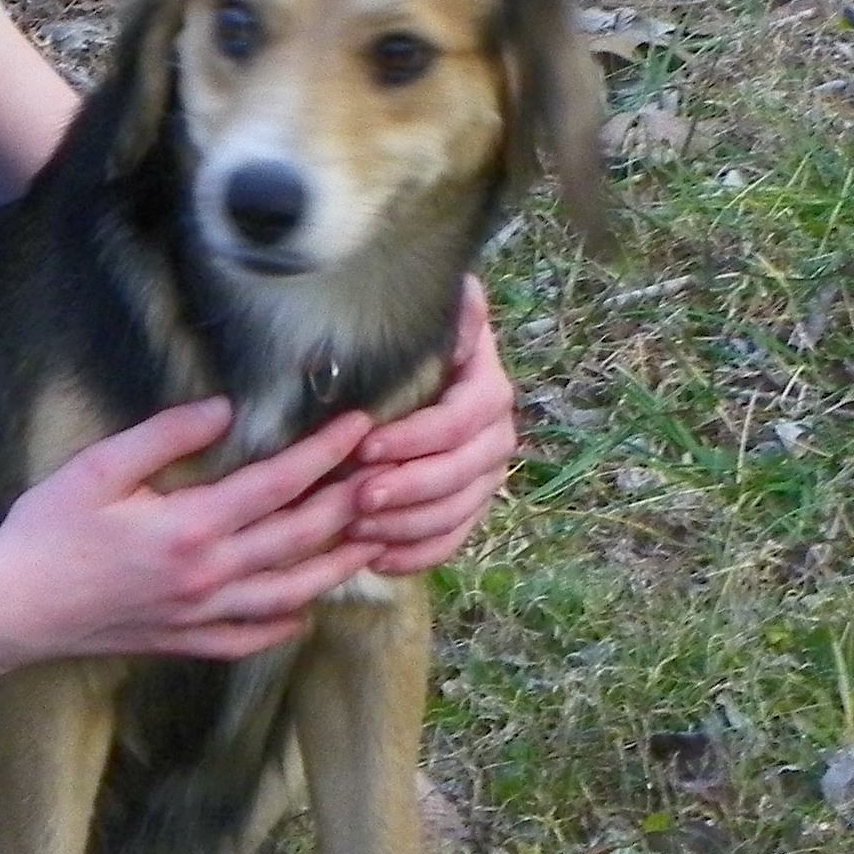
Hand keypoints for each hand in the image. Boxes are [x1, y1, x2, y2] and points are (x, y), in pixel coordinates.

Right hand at [0, 397, 374, 665]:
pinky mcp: (185, 642)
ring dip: (336, 566)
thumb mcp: (98, 469)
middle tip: (385, 476)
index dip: (325, 453)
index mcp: (190, 526)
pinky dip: (283, 626)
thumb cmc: (46, 532)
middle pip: (300, 539)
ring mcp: (200, 616)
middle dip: (349, 504)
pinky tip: (304, 612)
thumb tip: (224, 410)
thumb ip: (165, 436)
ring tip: (372, 541)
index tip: (358, 425)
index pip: (278, 485)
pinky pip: (249, 639)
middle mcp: (208, 576)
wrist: (12, 610)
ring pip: (289, 593)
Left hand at [345, 278, 517, 576]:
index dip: (416, 437)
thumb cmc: (403, 347)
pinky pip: (453, 540)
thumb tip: (464, 294)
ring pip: (459, 511)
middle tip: (358, 498)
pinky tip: (378, 560)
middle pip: (463, 472)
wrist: (405, 374)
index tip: (365, 444)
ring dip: (408, 526)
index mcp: (486, 387)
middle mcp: (496, 434)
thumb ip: (448, 313)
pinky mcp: (467, 508)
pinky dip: (418, 554)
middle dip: (410, 488)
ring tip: (359, 531)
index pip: (460, 420)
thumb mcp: (422, 324)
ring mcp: (485, 476)